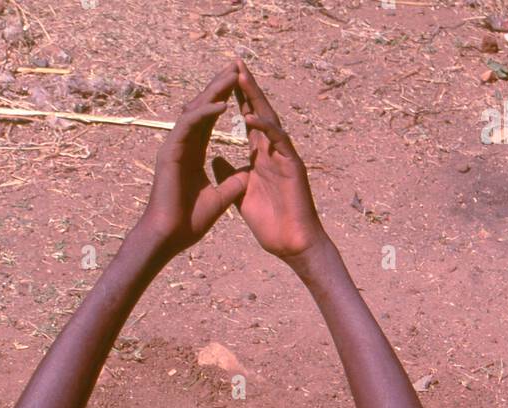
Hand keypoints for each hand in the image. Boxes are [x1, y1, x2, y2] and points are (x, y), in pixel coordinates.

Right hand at [141, 64, 247, 255]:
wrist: (169, 237)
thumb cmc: (188, 222)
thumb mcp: (219, 199)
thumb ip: (232, 184)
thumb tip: (248, 176)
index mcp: (192, 154)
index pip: (210, 121)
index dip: (224, 101)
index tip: (240, 86)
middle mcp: (182, 145)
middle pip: (202, 108)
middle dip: (219, 87)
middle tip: (236, 67)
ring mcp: (174, 146)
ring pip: (194, 110)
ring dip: (213, 92)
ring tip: (232, 76)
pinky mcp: (169, 152)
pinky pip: (188, 126)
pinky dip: (204, 114)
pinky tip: (220, 105)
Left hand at [213, 61, 326, 261]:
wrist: (291, 244)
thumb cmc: (271, 223)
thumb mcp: (241, 194)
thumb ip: (229, 175)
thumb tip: (214, 158)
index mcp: (262, 156)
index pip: (248, 120)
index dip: (236, 99)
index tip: (222, 80)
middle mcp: (274, 151)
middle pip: (259, 112)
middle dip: (246, 88)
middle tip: (234, 62)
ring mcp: (285, 157)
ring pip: (270, 120)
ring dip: (255, 98)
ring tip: (241, 77)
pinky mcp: (293, 167)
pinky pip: (278, 143)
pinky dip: (265, 129)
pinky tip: (251, 117)